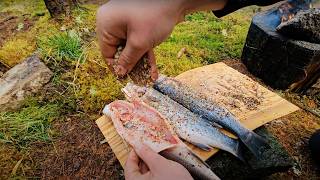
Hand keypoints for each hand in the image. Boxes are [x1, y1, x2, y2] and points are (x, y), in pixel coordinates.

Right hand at [96, 0, 226, 78]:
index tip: (125, 79)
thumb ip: (128, 60)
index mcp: (106, 24)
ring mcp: (124, 21)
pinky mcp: (136, 22)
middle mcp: (112, 22)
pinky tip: (153, 68)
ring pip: (130, 46)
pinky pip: (137, 40)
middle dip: (132, 65)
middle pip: (119, 50)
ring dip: (141, 61)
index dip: (116, 67)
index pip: (107, 52)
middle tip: (141, 80)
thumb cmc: (155, 17)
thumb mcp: (140, 43)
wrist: (175, 1)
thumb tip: (119, 73)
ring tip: (150, 77)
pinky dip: (145, 52)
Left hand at [125, 145, 192, 179]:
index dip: (134, 151)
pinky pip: (153, 175)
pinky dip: (155, 167)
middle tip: (149, 145)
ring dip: (150, 161)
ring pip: (145, 172)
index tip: (139, 143)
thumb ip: (147, 154)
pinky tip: (162, 161)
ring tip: (157, 152)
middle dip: (143, 156)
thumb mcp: (160, 164)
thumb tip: (137, 144)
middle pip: (137, 168)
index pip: (129, 164)